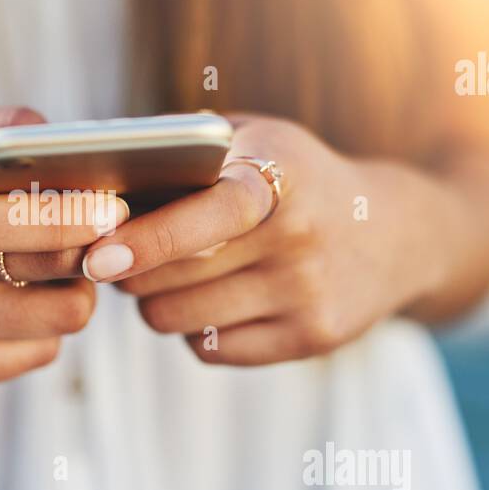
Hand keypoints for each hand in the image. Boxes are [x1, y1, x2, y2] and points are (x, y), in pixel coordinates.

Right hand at [0, 105, 127, 387]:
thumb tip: (60, 143)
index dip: (56, 218)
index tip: (111, 208)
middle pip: (44, 273)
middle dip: (92, 248)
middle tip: (104, 228)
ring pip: (58, 320)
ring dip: (75, 289)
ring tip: (58, 265)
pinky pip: (38, 354)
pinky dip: (47, 327)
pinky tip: (22, 300)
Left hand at [79, 116, 441, 365]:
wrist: (394, 231)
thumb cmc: (294, 177)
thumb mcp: (255, 139)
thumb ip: (186, 151)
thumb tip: (94, 186)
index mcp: (279, 174)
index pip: (206, 214)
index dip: (147, 238)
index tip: (99, 256)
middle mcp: (299, 234)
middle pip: (173, 277)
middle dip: (129, 271)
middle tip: (116, 258)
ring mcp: (308, 292)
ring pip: (180, 318)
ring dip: (155, 303)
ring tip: (167, 276)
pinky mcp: (313, 338)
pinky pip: (210, 349)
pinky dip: (195, 330)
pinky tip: (214, 301)